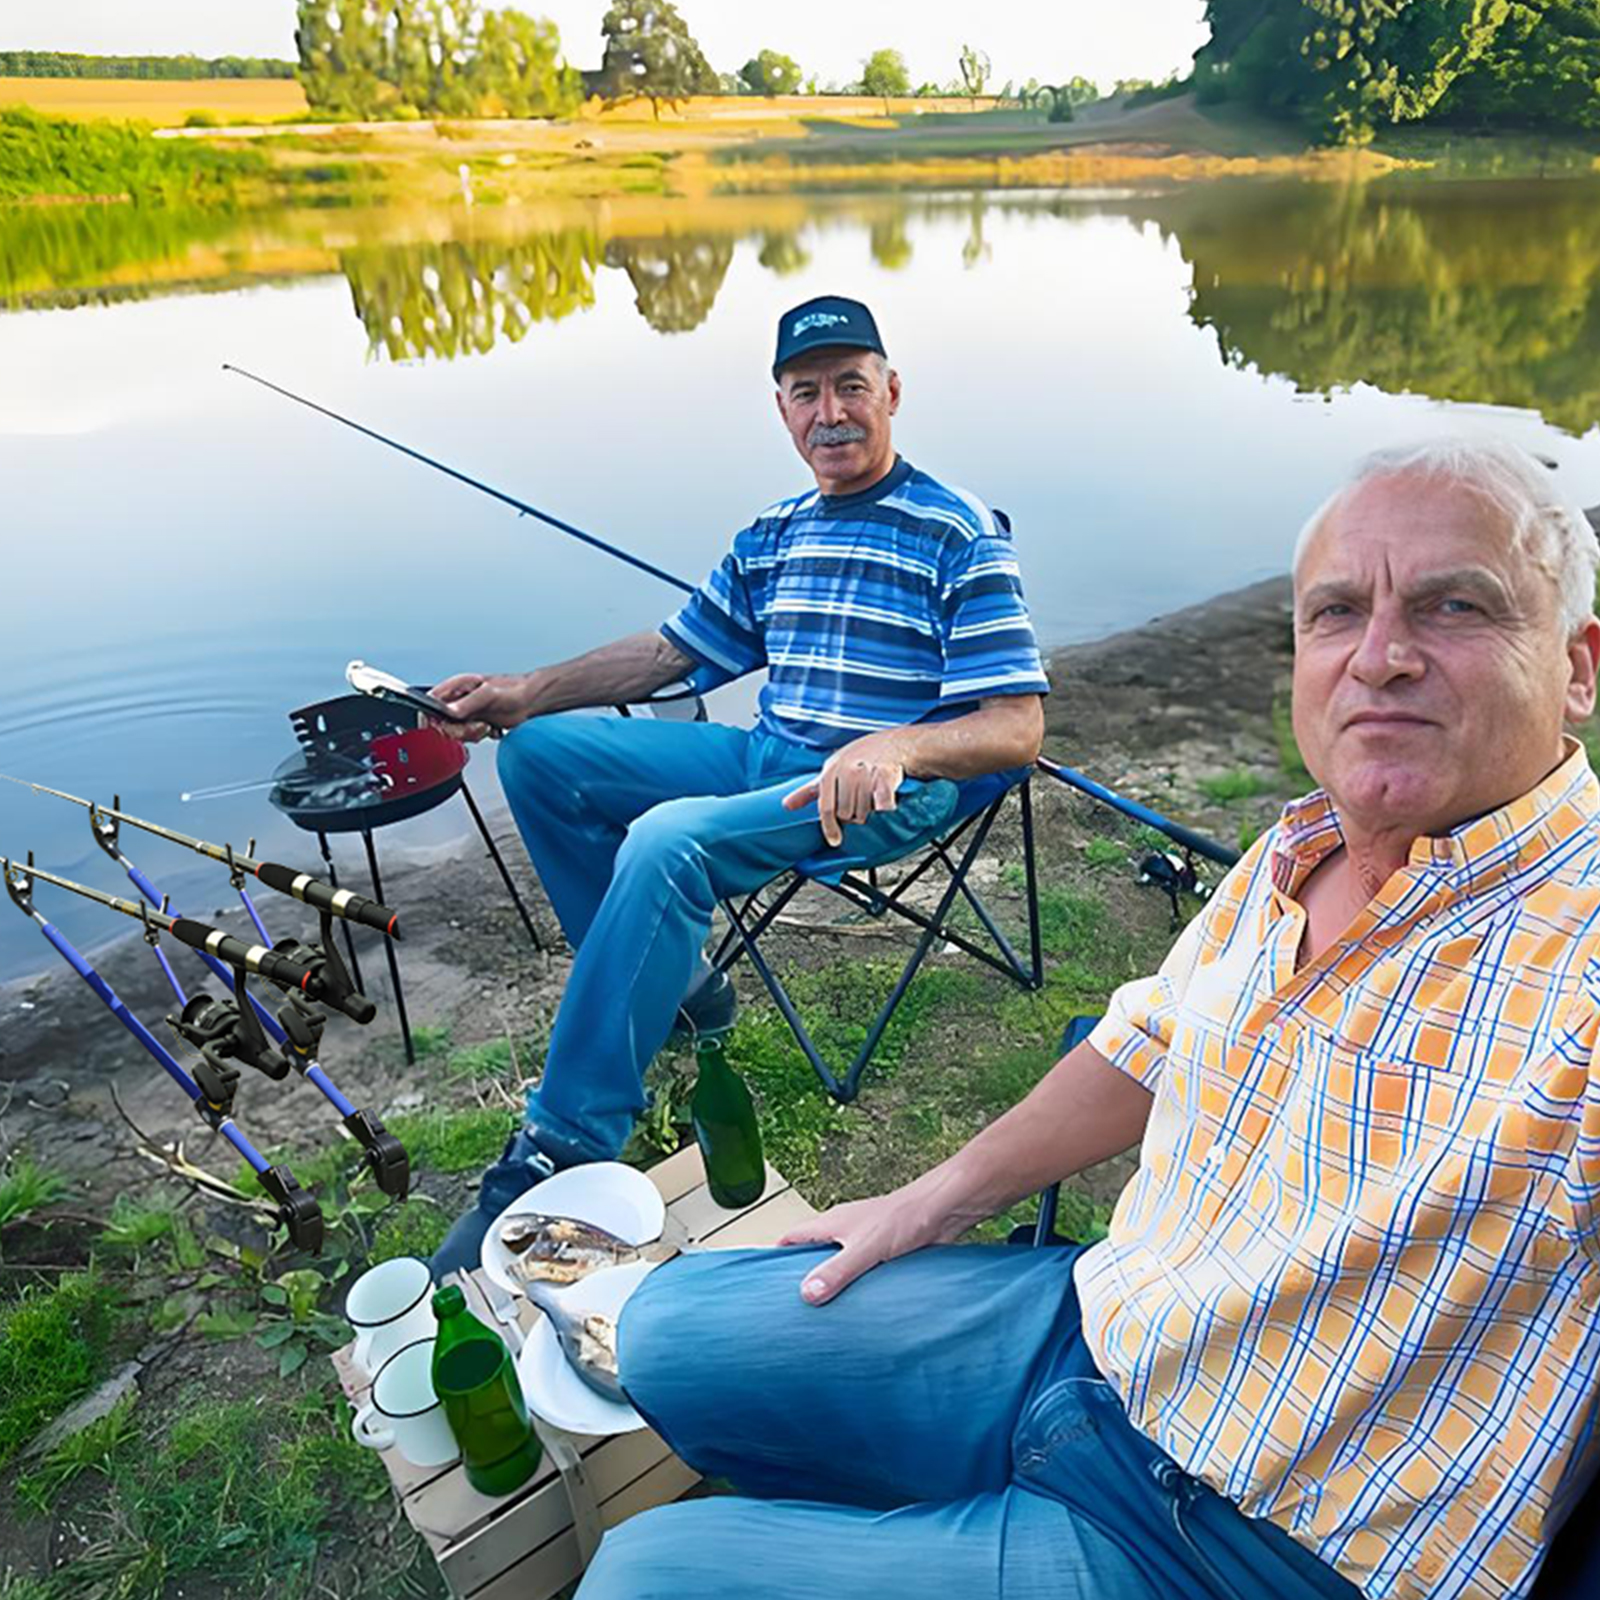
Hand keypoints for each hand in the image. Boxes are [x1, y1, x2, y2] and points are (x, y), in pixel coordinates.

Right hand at [428, 672, 534, 741]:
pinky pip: (467, 737)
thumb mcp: (490, 695)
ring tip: (487, 725)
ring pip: (454, 732)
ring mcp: (465, 712)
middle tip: (477, 725)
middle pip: (441, 723)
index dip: (431, 717)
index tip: (445, 726)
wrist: (532, 701)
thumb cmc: (514, 690)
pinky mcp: (473, 723)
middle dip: (459, 730)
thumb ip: (469, 703)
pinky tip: (491, 728)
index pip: (430, 702)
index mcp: (456, 686)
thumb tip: (449, 711)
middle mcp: (458, 699)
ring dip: (472, 734)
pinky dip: (479, 736)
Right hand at [777, 1187, 951, 1304]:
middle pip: (812, 1253)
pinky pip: (861, 1272)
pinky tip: (859, 1305)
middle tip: (792, 1304)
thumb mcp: (866, 1248)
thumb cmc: (907, 1216)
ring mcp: (864, 1241)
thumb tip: (807, 1293)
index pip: (792, 1237)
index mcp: (832, 1223)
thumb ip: (837, 1271)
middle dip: (802, 1276)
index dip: (775, 1255)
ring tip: (824, 1312)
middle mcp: (844, 1231)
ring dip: (832, 1283)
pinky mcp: (884, 1252)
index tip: (763, 1277)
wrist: (943, 1210)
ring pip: (838, 1263)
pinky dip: (855, 1286)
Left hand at [782, 730, 908, 846]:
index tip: (835, 840)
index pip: (826, 808)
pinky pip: (883, 804)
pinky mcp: (886, 776)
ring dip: (869, 812)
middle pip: (847, 814)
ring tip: (872, 799)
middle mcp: (846, 771)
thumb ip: (809, 791)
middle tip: (860, 805)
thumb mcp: (830, 769)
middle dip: (854, 816)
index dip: (830, 827)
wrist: (893, 743)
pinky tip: (886, 805)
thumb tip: (786, 806)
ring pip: (864, 812)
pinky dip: (885, 809)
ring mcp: (866, 773)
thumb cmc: (859, 757)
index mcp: (830, 771)